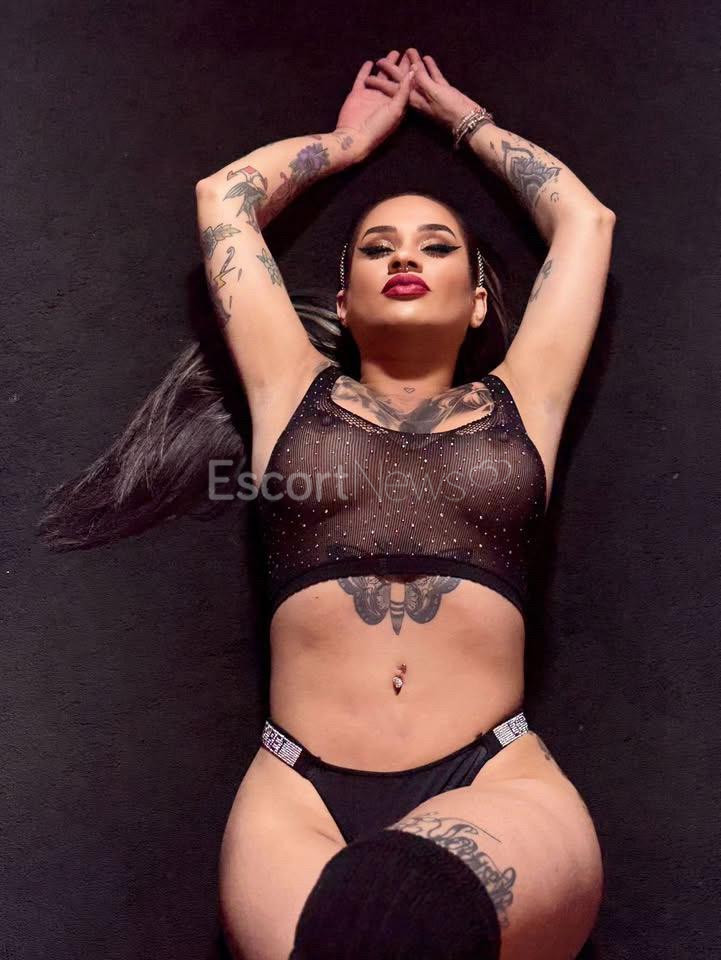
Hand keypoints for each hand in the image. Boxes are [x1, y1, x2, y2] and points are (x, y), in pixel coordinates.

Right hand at [333, 51, 414, 162]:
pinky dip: (365, 71)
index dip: (411, 73)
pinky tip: (369, 62)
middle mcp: (384, 99)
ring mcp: (370, 96)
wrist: (354, 137)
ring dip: (386, 65)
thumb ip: (404, 90)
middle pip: (394, 78)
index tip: (417, 59)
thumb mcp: (395, 109)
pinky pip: (362, 79)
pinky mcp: (357, 94)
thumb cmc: (378, 127)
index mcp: (396, 104)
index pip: (406, 85)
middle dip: (401, 66)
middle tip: (408, 52)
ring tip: (393, 53)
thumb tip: (413, 71)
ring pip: (380, 77)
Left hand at [367, 48, 481, 134]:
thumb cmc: (449, 110)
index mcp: (413, 100)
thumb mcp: (432, 95)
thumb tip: (412, 67)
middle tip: (385, 57)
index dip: (383, 77)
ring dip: (413, 65)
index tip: (375, 66)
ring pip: (418, 77)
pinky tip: (426, 59)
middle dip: (395, 69)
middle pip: (403, 81)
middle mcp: (419, 97)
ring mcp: (431, 95)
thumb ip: (422, 80)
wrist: (467, 122)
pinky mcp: (443, 92)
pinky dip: (429, 68)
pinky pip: (433, 78)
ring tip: (408, 51)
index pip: (394, 87)